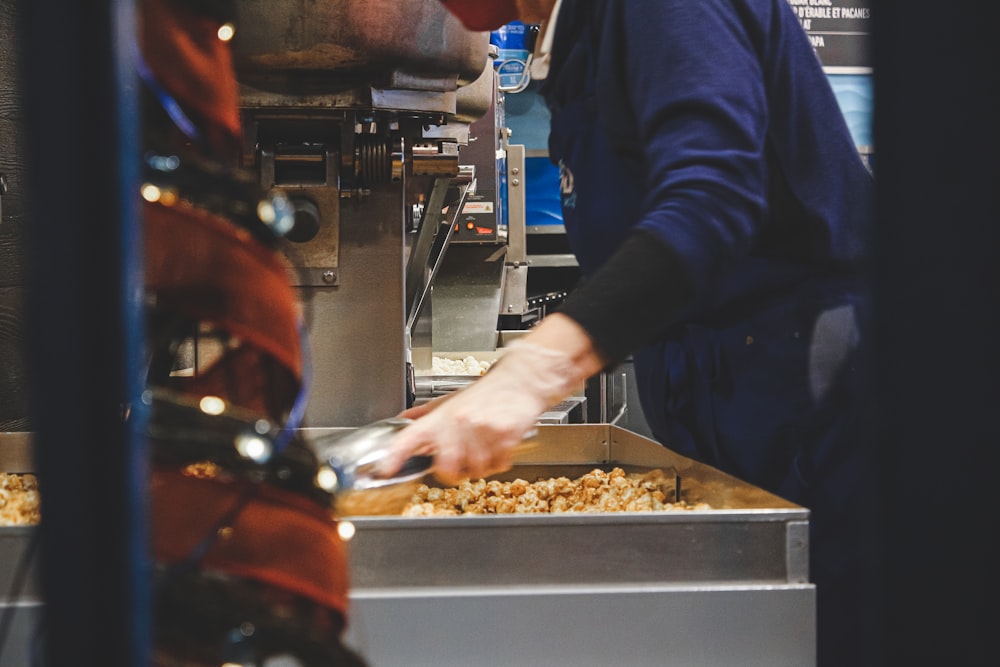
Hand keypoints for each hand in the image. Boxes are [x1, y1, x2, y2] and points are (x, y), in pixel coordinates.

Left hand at [383, 339, 583, 484]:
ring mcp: (481, 430)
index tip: (385, 469)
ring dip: (482, 465)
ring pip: (476, 470)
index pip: (410, 437)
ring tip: (485, 447)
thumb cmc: (486, 392)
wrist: (520, 380)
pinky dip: (500, 461)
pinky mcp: (504, 436)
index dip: (394, 456)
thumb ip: (424, 414)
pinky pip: (498, 465)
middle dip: (454, 471)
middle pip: (446, 468)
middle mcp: (458, 423)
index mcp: (442, 416)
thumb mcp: (450, 400)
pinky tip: (499, 445)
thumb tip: (402, 420)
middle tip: (460, 463)